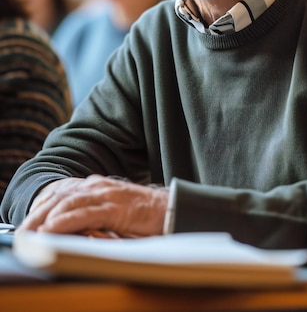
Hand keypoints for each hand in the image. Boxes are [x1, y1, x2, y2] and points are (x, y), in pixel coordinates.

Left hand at [17, 175, 167, 237]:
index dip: (43, 206)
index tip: (29, 222)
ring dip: (46, 218)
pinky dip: (65, 221)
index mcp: (97, 185)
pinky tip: (53, 229)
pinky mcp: (115, 207)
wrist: (172, 209)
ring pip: (68, 203)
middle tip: (24, 230)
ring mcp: (107, 194)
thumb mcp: (114, 211)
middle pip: (60, 196)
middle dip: (38, 213)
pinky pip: (85, 214)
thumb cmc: (144, 215)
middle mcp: (98, 185)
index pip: (63, 193)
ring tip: (32, 231)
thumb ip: (95, 212)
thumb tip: (75, 226)